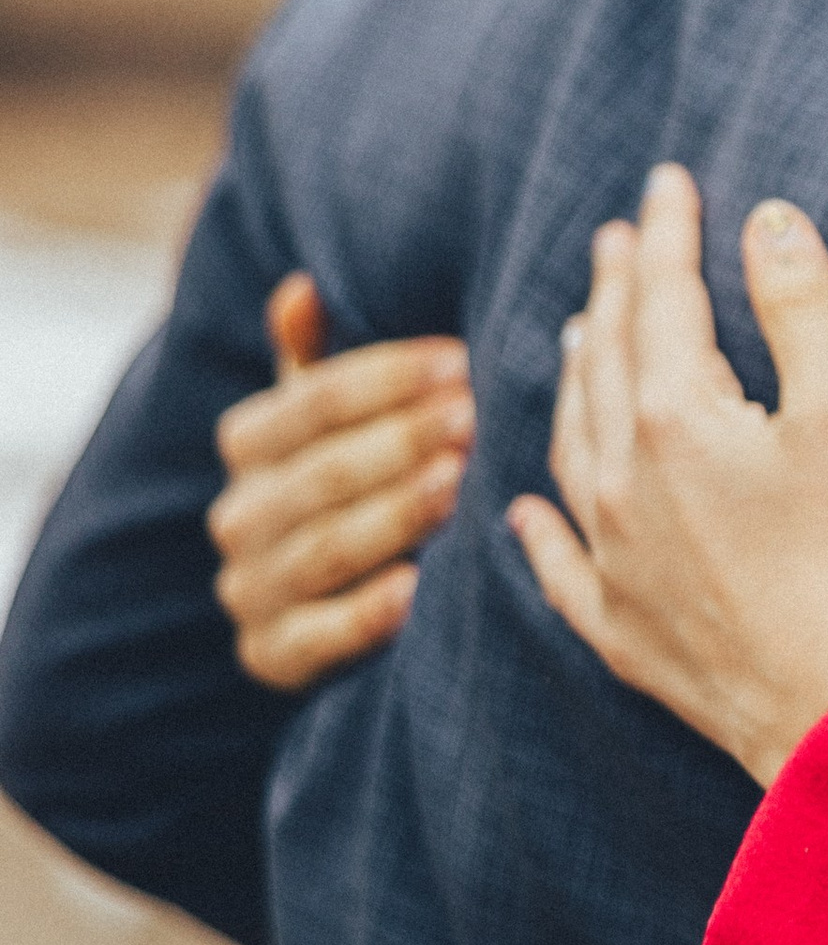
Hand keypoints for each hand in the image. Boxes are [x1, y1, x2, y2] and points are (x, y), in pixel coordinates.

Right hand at [211, 275, 475, 688]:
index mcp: (246, 445)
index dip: (387, 379)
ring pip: (326, 547)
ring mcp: (250, 590)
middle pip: (323, 472)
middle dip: (402, 440)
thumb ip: (313, 362)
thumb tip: (301, 287)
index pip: (313, 400)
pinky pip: (318, 636)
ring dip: (395, 514)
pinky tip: (415, 588)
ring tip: (458, 482)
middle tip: (472, 416)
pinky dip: (365, 614)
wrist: (318, 612)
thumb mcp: (327, 424)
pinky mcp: (272, 657)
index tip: (460, 361)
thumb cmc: (345, 490)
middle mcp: (237, 516)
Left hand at [507, 164, 827, 784]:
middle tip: (618, 239)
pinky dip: (534, 529)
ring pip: (569, 443)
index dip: (668, 234)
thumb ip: (801, 309)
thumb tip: (768, 219)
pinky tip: (518, 511)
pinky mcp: (617, 625)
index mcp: (674, 416)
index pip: (662, 298)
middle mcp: (618, 477)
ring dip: (573, 377)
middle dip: (613, 290)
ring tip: (576, 334)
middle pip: (604, 359)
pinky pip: (554, 563)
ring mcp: (607, 555)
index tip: (668, 181)